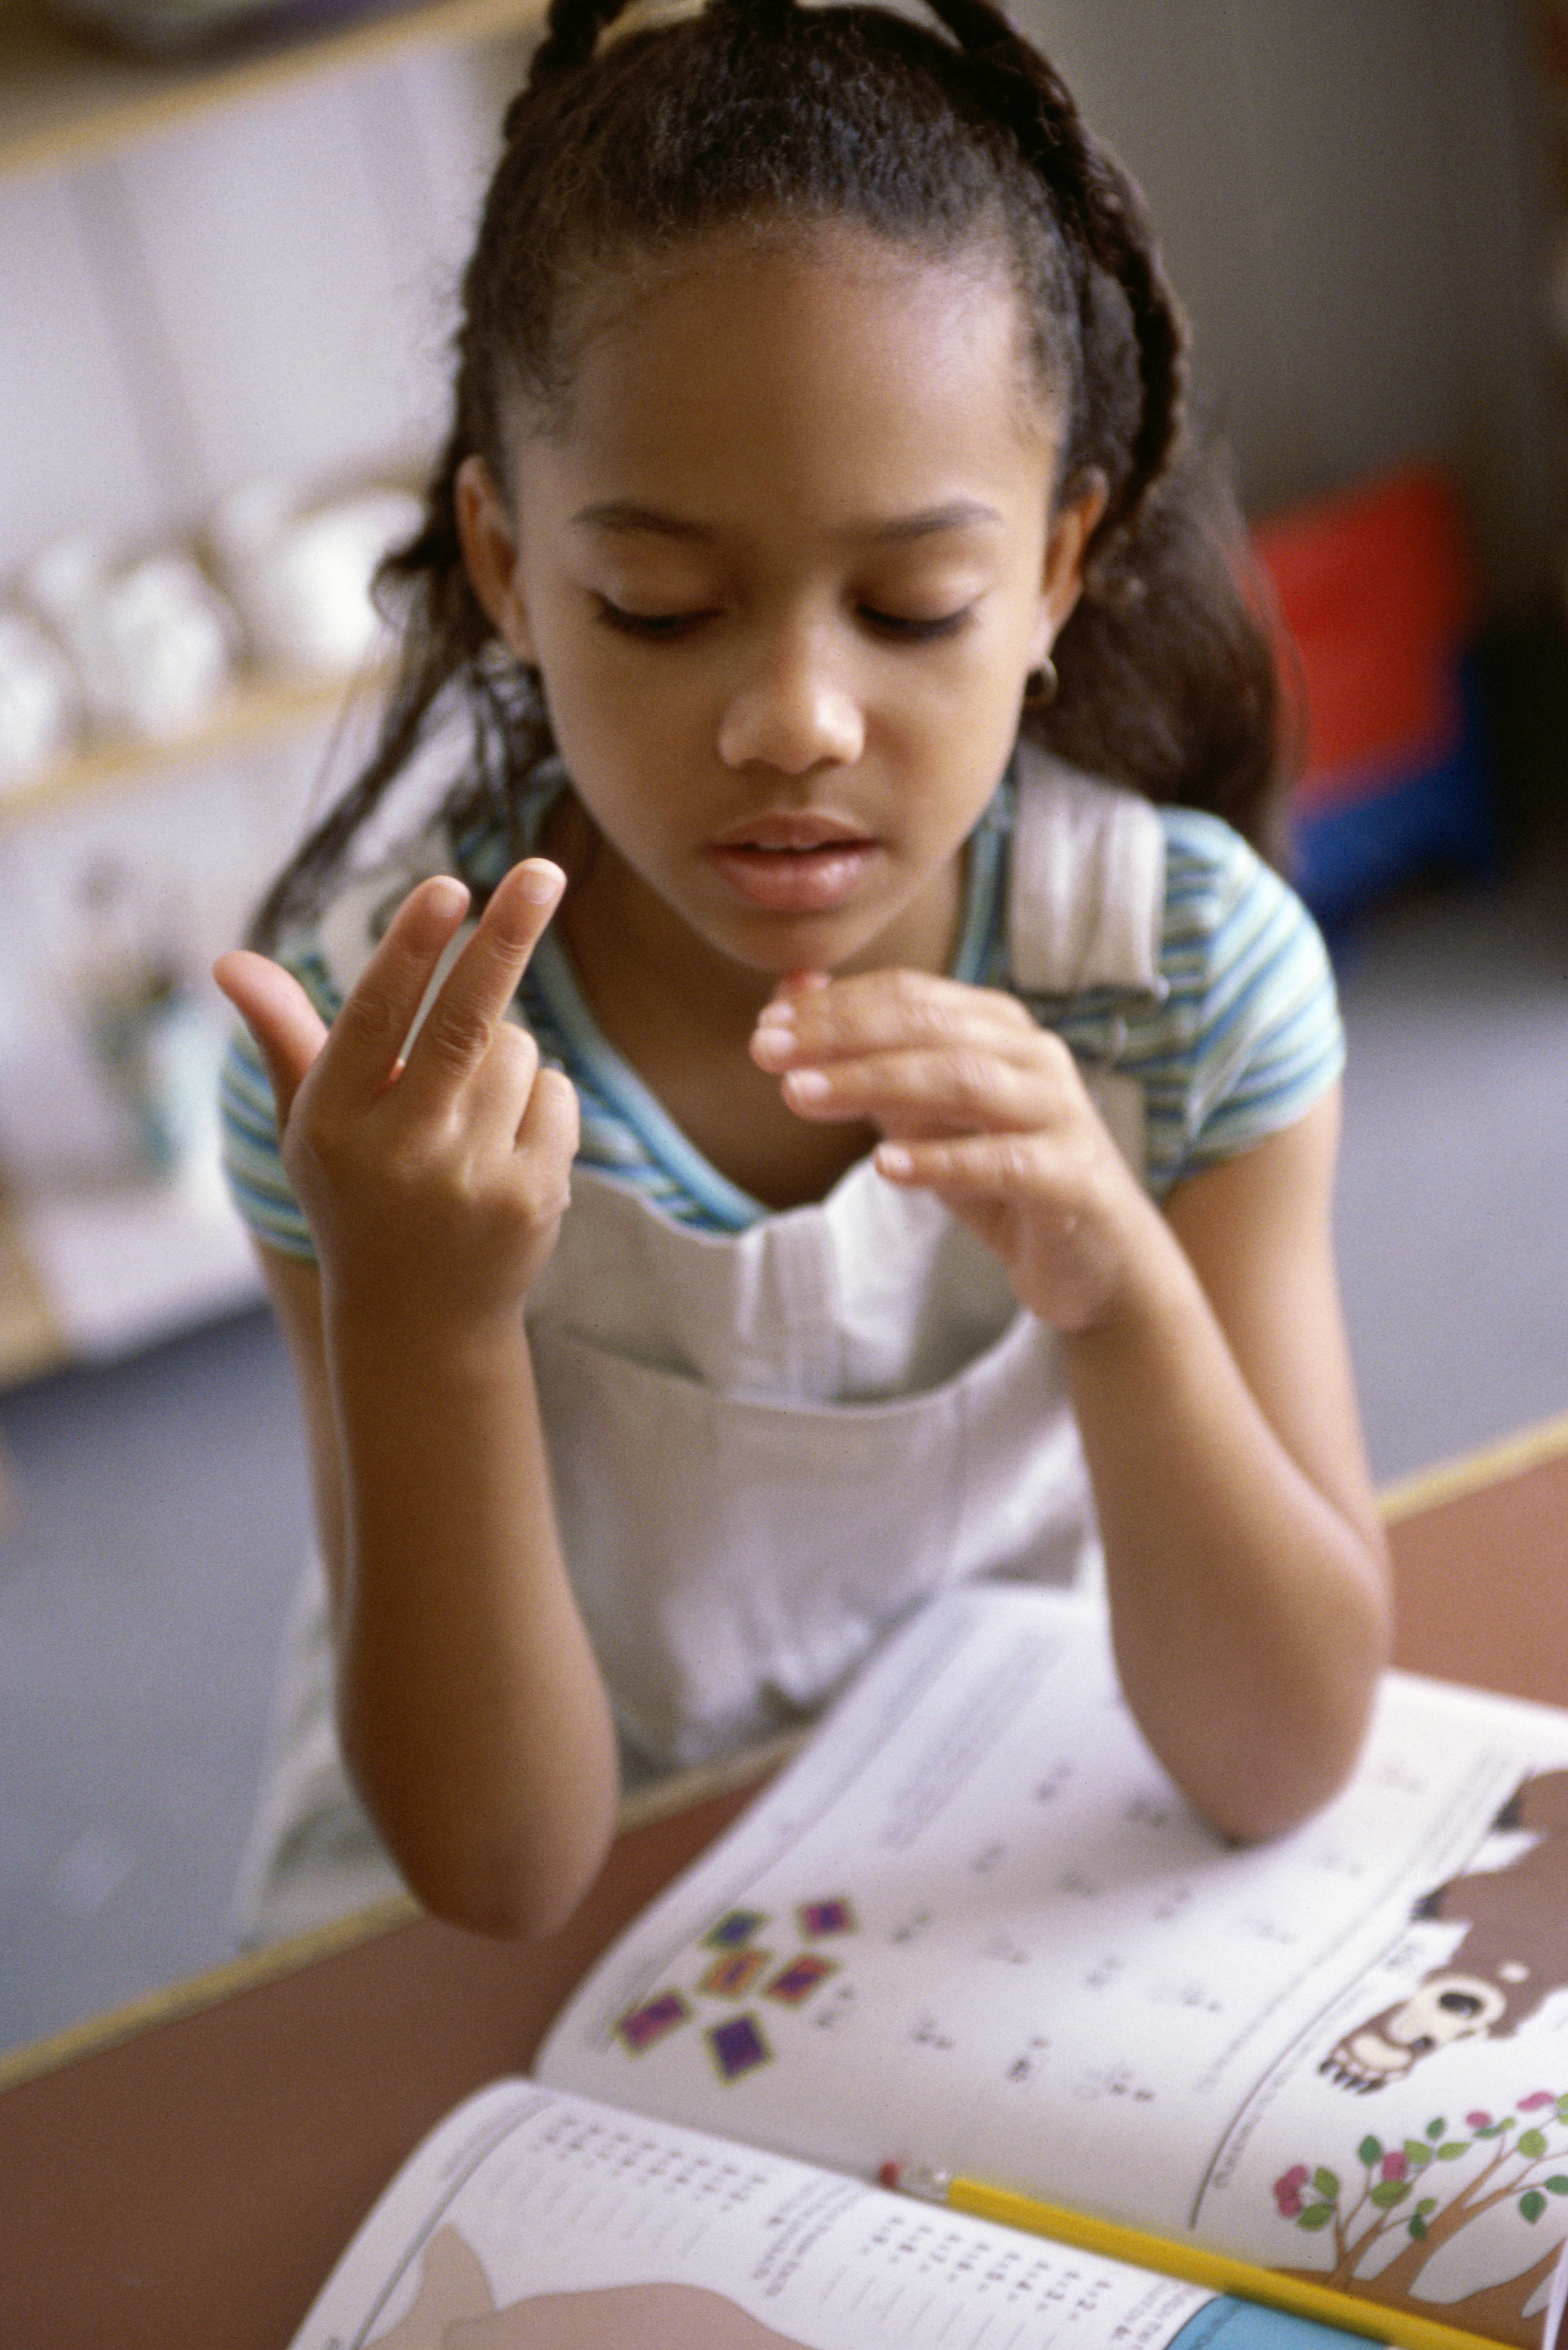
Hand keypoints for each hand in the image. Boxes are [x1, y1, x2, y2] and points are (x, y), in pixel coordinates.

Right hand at [214, 860, 578, 1331]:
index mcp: (335, 1124)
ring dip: (501, 1053)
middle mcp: (403, 1152)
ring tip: (466, 1110)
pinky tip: (504, 1146)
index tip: (451, 886)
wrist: (420, 1322)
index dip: (414, 946)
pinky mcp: (533, 1197)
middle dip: (508, 937)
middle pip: (466, 1020)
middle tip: (546, 872)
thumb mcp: (310, 1125)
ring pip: (516, 1050)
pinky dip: (538, 1099)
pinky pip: (557, 1093)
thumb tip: (230, 960)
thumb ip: (285, 1038)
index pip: (377, 1017)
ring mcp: (473, 1178)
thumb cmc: (357, 1198)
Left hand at [750, 968, 1174, 1331]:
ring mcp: (1060, 1114)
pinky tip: (885, 1167)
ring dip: (873, 1082)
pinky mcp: (1071, 1178)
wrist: (1094, 1260)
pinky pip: (1002, 1161)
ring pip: (962, 1079)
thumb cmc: (1000, 1175)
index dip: (834, 1005)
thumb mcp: (923, 1114)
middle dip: (840, 1035)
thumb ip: (867, 1057)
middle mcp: (1035, 1057)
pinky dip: (940, 1160)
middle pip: (929, 1026)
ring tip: (800, 1096)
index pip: (910, 994)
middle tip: (766, 1053)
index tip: (765, 1026)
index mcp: (1000, 1028)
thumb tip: (789, 996)